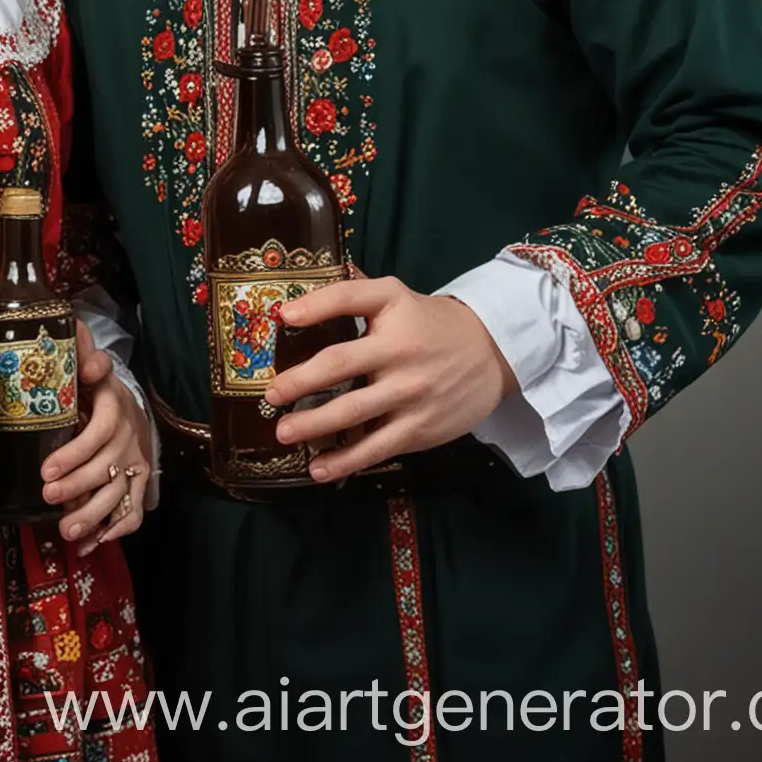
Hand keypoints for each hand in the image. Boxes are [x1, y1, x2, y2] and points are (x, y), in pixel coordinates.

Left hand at [39, 321, 152, 555]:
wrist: (130, 407)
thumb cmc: (98, 390)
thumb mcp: (92, 367)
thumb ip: (82, 352)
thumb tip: (73, 326)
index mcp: (113, 408)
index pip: (100, 432)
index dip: (75, 453)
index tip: (46, 470)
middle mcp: (128, 438)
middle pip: (107, 468)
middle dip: (78, 487)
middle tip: (48, 498)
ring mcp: (135, 463)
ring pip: (120, 494)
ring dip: (94, 516)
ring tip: (66, 531)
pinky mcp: (138, 483)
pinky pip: (134, 512)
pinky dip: (116, 531)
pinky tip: (91, 545)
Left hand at [265, 277, 517, 482]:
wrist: (490, 353)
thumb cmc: (429, 322)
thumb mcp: (396, 295)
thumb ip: (353, 292)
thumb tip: (295, 303)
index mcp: (392, 316)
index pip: (350, 301)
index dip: (317, 307)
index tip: (283, 317)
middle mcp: (400, 355)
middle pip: (342, 365)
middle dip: (302, 381)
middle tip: (271, 395)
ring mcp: (411, 395)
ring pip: (356, 412)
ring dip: (316, 426)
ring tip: (285, 433)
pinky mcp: (420, 429)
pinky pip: (378, 447)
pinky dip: (348, 460)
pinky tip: (321, 468)